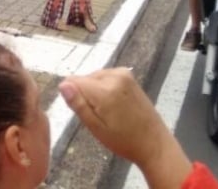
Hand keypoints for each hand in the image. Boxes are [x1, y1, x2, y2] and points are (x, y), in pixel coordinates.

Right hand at [58, 68, 175, 168]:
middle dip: (85, 94)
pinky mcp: (129, 76)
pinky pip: (105, 77)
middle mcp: (114, 75)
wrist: (155, 143)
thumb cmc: (124, 140)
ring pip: (93, 77)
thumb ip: (78, 105)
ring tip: (107, 111)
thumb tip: (63, 85)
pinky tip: (114, 104)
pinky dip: (104, 88)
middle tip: (98, 115)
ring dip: (94, 92)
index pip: (72, 81)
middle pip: (83, 78)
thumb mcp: (96, 128)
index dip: (73, 97)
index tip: (83, 112)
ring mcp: (123, 74)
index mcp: (105, 90)